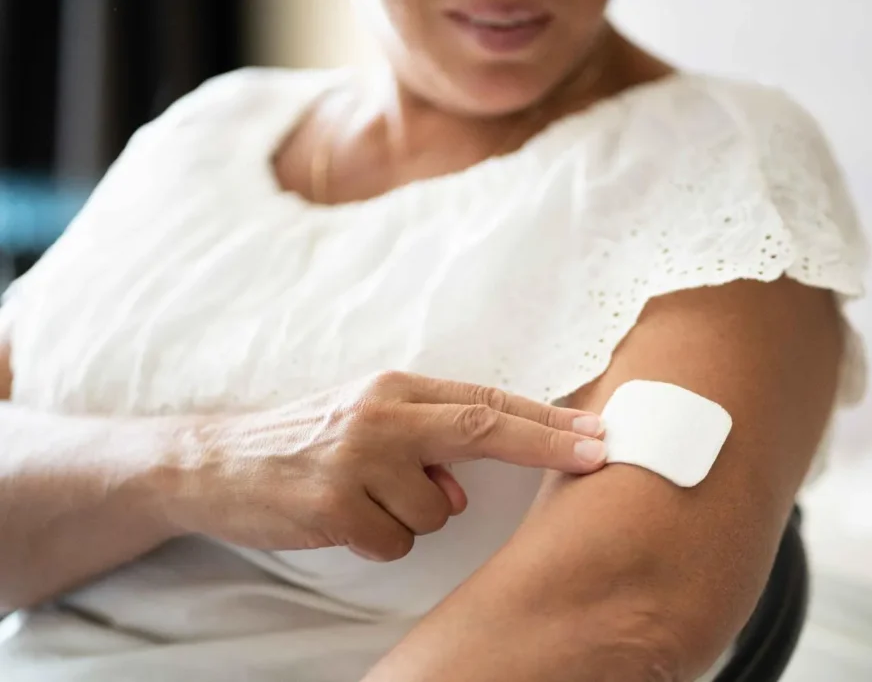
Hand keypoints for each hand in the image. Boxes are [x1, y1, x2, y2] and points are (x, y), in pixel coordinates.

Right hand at [163, 371, 605, 560]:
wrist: (218, 463)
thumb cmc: (305, 441)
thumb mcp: (366, 418)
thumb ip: (424, 438)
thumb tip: (468, 483)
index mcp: (395, 388)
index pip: (485, 401)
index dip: (546, 419)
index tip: (596, 431)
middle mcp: (380, 415)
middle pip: (482, 428)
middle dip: (547, 443)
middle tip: (596, 454)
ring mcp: (355, 458)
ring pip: (437, 509)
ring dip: (415, 517)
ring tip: (365, 499)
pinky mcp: (333, 503)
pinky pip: (395, 540)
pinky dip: (380, 540)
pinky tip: (344, 519)